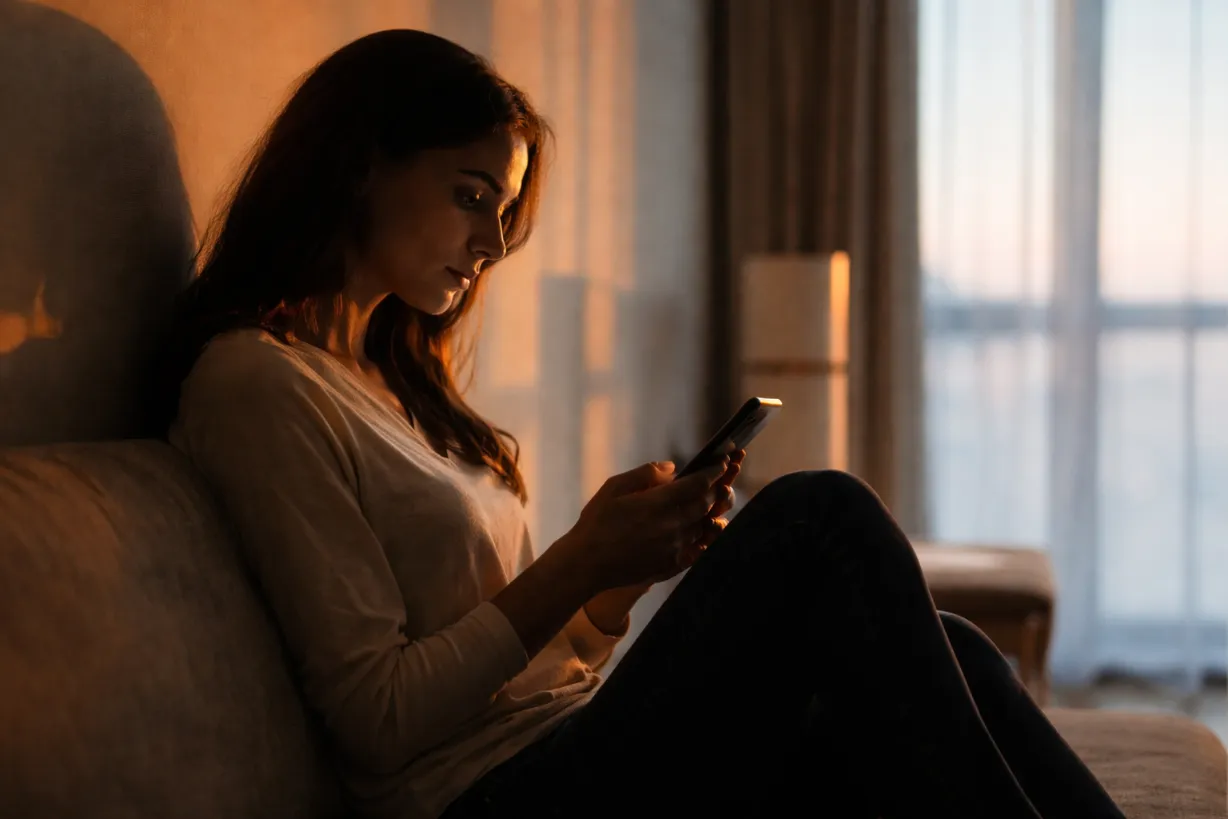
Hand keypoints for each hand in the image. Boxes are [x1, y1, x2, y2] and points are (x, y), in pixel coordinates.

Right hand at [555, 457, 731, 594]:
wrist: (586, 564)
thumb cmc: (596, 522)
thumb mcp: (614, 487)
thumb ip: (645, 474)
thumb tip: (672, 468)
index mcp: (657, 504)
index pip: (697, 484)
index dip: (713, 471)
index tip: (723, 462)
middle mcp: (671, 526)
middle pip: (706, 504)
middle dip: (716, 490)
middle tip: (719, 480)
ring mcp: (674, 548)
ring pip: (704, 527)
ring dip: (710, 513)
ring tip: (710, 503)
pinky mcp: (672, 565)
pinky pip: (697, 548)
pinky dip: (703, 536)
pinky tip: (700, 529)